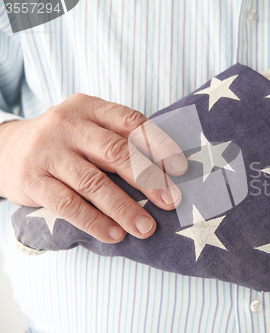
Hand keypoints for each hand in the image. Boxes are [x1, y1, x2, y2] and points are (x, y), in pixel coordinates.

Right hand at [0, 93, 187, 242]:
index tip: (180, 168)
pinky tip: (114, 234)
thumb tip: (167, 171)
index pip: (131, 122)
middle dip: (148, 180)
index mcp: (88, 107)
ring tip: (146, 227)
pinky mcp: (32, 180)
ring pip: (93, 182)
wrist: (5, 149)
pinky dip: (94, 222)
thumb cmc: (64, 142)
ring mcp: (47, 151)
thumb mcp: (88, 127)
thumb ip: (119, 139)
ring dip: (125, 208)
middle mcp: (67, 124)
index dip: (159, 145)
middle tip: (171, 202)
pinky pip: (68, 205)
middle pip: (115, 152)